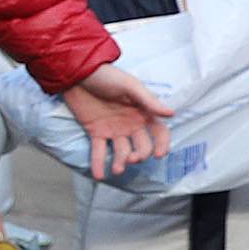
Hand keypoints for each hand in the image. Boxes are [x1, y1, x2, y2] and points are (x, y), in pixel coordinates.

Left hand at [61, 63, 172, 182]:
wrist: (77, 74)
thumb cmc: (107, 75)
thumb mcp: (130, 85)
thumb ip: (149, 101)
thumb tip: (171, 113)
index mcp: (142, 112)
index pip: (158, 132)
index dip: (161, 144)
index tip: (159, 155)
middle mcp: (130, 124)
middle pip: (141, 146)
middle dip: (138, 155)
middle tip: (131, 158)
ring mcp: (113, 130)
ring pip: (121, 152)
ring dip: (120, 163)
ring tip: (116, 170)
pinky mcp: (95, 132)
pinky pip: (98, 151)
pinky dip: (98, 164)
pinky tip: (99, 176)